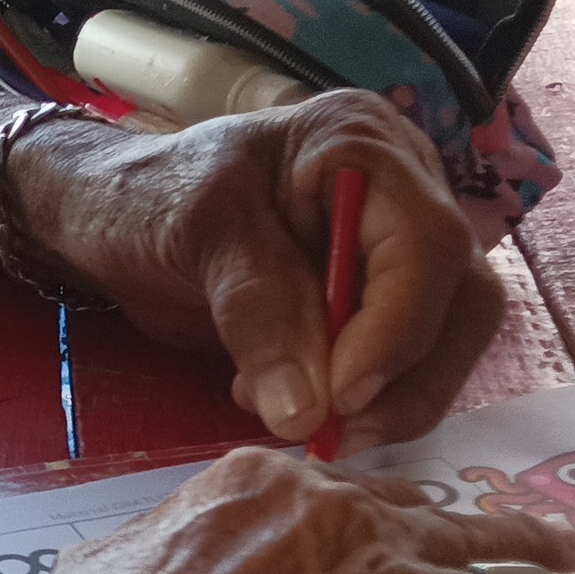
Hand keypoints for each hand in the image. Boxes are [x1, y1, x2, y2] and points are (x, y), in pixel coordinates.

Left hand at [16, 88, 499, 447]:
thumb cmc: (148, 198)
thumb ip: (255, 308)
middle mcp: (403, 193)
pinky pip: (408, 366)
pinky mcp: (380, 306)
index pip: (426, 246)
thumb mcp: (194, 234)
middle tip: (330, 430)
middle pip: (461, 300)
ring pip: (447, 343)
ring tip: (294, 416)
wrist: (113, 217)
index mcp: (361, 144)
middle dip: (406, 379)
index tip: (340, 398)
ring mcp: (397, 252)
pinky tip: (297, 408)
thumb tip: (308, 409)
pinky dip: (366, 405)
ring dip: (388, 403)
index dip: (397, 331)